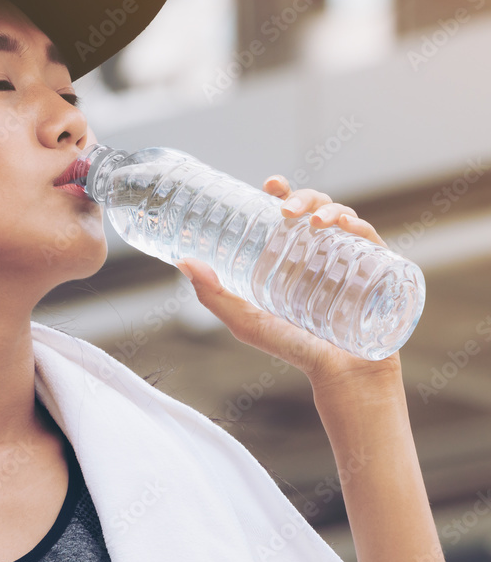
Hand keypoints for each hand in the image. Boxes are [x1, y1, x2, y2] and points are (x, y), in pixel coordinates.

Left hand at [175, 175, 401, 388]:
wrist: (339, 376)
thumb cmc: (294, 348)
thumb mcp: (247, 322)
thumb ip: (213, 296)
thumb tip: (183, 262)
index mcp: (294, 254)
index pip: (290, 212)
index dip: (284, 192)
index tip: (272, 185)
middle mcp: (323, 251)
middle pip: (317, 208)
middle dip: (304, 198)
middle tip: (287, 209)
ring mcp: (352, 260)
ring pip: (344, 218)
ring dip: (330, 209)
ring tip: (315, 223)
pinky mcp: (379, 272)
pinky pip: (373, 240)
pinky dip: (361, 227)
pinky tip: (348, 228)